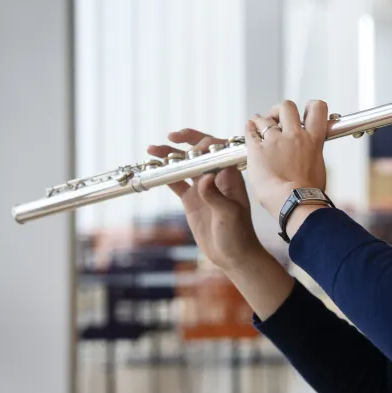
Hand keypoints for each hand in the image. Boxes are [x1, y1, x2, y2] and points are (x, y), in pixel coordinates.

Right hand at [148, 129, 261, 269]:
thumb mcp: (229, 214)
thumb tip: (203, 179)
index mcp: (230, 175)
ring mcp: (202, 187)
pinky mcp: (191, 199)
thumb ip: (215, 195)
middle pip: (199, 153)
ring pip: (184, 165)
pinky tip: (152, 170)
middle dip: (185, 142)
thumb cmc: (239, 234)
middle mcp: (216, 177)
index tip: (194, 147)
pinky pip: (175, 182)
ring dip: (170, 157)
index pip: (218, 150)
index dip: (206, 143)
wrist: (233, 255)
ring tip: (152, 150)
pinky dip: (164, 176)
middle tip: (170, 137)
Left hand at [245, 99, 331, 218]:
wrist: (295, 202)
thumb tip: (309, 157)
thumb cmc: (308, 193)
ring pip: (265, 118)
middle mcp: (295, 136)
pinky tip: (248, 129)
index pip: (317, 109)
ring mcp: (275, 142)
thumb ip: (312, 156)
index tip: (304, 113)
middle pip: (287, 107)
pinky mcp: (258, 150)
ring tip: (258, 123)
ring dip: (261, 120)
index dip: (310, 107)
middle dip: (280, 110)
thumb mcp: (318, 169)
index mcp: (313, 141)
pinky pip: (250, 132)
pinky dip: (249, 129)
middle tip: (277, 118)